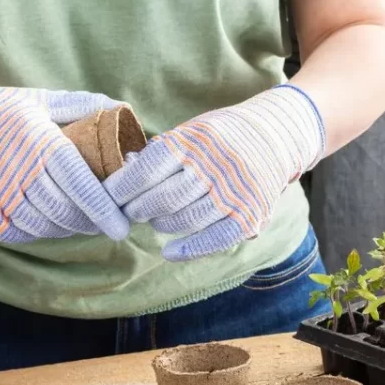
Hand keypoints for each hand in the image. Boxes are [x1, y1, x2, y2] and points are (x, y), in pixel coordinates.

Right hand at [0, 70, 128, 242]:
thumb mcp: (38, 99)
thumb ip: (81, 104)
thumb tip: (121, 109)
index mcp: (38, 142)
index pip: (79, 184)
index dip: (103, 209)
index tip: (122, 227)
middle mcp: (17, 171)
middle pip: (65, 211)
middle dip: (91, 222)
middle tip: (108, 224)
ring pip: (44, 226)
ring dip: (67, 229)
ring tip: (82, 223)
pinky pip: (19, 232)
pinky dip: (40, 232)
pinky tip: (52, 224)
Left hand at [105, 85, 324, 260]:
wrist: (276, 135)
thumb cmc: (221, 136)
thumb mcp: (191, 132)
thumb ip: (160, 154)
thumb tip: (121, 176)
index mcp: (193, 142)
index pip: (147, 169)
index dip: (121, 187)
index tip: (108, 197)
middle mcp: (213, 167)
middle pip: (163, 198)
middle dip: (138, 209)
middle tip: (129, 212)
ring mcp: (233, 193)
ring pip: (185, 220)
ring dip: (161, 225)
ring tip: (154, 220)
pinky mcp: (249, 214)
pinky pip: (214, 239)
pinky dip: (188, 249)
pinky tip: (170, 252)